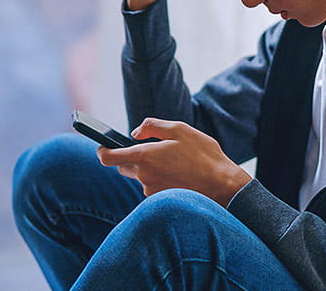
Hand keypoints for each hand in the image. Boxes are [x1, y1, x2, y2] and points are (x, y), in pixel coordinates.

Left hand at [97, 118, 251, 206]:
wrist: (223, 186)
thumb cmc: (203, 155)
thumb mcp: (180, 129)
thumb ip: (152, 126)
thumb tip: (135, 132)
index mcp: (144, 156)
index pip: (108, 157)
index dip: (102, 150)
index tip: (102, 146)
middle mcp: (144, 176)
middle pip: (123, 167)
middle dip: (130, 157)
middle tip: (150, 148)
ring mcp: (151, 190)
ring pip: (139, 176)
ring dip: (148, 168)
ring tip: (172, 160)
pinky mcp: (160, 199)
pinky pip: (152, 186)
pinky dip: (159, 178)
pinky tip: (178, 173)